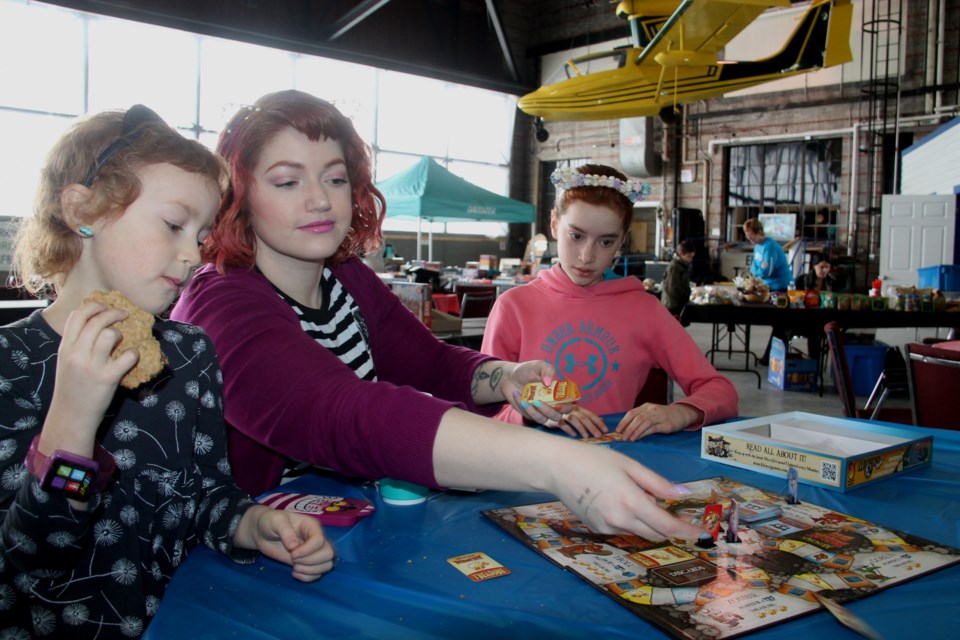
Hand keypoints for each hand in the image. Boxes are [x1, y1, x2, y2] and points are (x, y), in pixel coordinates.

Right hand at [46, 301, 139, 446]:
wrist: (71, 416)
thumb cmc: (72, 387)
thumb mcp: (66, 361)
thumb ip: (77, 343)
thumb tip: (96, 323)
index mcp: (65, 347)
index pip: (78, 315)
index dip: (94, 305)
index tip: (104, 306)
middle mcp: (76, 354)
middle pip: (96, 320)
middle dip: (114, 313)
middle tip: (124, 315)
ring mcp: (91, 366)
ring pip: (110, 334)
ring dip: (121, 334)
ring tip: (123, 340)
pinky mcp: (107, 378)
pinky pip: (127, 356)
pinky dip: (133, 354)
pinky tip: (132, 357)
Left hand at [249, 506, 334, 581]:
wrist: (263, 532)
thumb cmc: (270, 522)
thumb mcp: (276, 521)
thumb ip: (285, 531)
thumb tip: (294, 546)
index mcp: (312, 526)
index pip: (320, 540)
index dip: (307, 550)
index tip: (292, 553)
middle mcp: (316, 539)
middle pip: (329, 554)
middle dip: (311, 561)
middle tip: (294, 561)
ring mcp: (313, 552)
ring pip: (327, 565)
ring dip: (311, 570)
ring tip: (295, 568)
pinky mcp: (307, 563)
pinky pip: (317, 574)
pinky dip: (307, 577)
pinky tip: (294, 573)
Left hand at [499, 361, 570, 425]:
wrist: (510, 377)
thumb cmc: (527, 371)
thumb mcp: (538, 366)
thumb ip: (547, 370)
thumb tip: (549, 382)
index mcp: (558, 393)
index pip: (568, 405)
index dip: (565, 407)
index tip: (557, 404)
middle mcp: (551, 404)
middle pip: (557, 416)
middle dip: (549, 411)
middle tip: (537, 402)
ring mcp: (540, 411)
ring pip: (543, 419)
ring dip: (535, 411)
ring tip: (526, 400)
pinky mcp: (530, 414)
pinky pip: (530, 416)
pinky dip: (524, 407)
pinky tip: (518, 395)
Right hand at [545, 442, 702, 540]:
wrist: (556, 467)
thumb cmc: (594, 459)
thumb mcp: (629, 465)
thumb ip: (657, 483)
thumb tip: (683, 494)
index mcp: (632, 502)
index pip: (668, 525)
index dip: (687, 531)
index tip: (702, 533)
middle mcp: (620, 520)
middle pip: (656, 533)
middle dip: (669, 525)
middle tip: (675, 510)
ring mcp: (607, 527)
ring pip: (639, 531)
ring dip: (648, 521)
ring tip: (637, 495)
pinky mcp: (598, 529)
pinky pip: (623, 528)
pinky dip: (631, 519)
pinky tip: (619, 500)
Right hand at [551, 404, 606, 438]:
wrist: (543, 411)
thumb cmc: (562, 413)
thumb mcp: (575, 413)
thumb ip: (587, 416)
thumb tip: (602, 419)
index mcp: (578, 408)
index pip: (590, 414)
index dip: (598, 422)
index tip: (606, 430)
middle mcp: (571, 409)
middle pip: (583, 417)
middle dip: (592, 426)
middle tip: (599, 436)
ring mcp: (562, 414)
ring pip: (574, 419)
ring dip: (581, 428)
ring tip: (587, 437)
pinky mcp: (554, 419)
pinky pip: (562, 424)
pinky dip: (568, 429)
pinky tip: (574, 435)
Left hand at [615, 403, 702, 440]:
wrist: (681, 414)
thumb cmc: (662, 415)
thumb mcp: (651, 413)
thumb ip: (640, 418)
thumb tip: (625, 428)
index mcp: (646, 406)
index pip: (632, 413)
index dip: (623, 422)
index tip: (617, 430)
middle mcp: (652, 410)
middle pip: (637, 418)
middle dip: (628, 429)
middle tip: (622, 437)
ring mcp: (659, 416)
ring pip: (644, 423)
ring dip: (635, 432)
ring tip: (629, 439)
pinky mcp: (666, 424)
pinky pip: (652, 428)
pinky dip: (643, 433)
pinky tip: (638, 438)